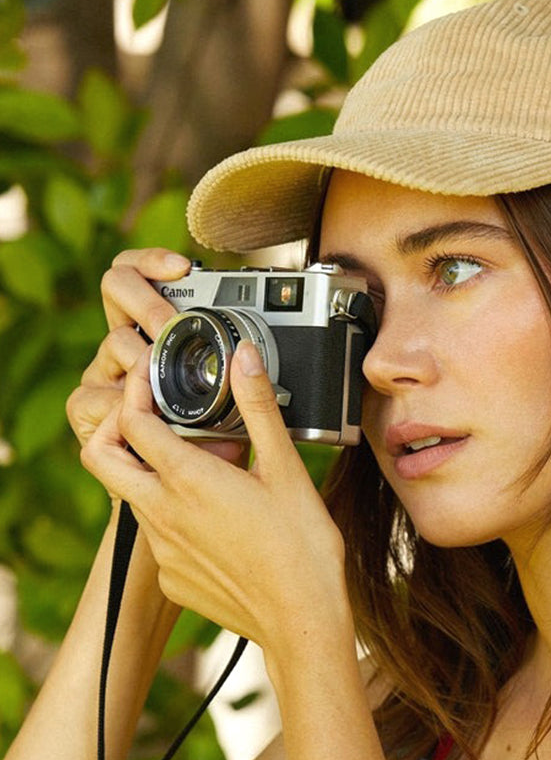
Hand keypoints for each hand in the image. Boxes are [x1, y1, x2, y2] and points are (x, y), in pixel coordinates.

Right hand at [68, 248, 244, 466]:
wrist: (189, 499)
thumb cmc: (217, 450)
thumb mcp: (241, 411)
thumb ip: (245, 382)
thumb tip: (255, 354)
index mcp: (156, 333)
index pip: (138, 271)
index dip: (153, 259)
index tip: (183, 266)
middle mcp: (125, 345)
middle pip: (115, 287)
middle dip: (147, 303)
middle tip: (172, 327)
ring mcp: (104, 374)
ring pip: (112, 342)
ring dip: (141, 355)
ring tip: (167, 374)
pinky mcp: (87, 410)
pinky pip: (91, 397)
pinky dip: (119, 405)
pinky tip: (140, 413)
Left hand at [80, 339, 350, 653]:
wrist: (303, 621)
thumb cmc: (303, 548)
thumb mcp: (286, 468)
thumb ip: (258, 407)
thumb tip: (243, 358)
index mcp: (188, 479)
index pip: (132, 420)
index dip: (137, 391)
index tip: (154, 379)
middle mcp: (163, 513)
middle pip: (101, 457)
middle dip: (114, 427)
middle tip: (147, 416)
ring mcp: (162, 550)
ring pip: (133, 497)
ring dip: (150, 474)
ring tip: (195, 468)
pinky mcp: (172, 577)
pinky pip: (157, 538)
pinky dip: (173, 518)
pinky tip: (213, 521)